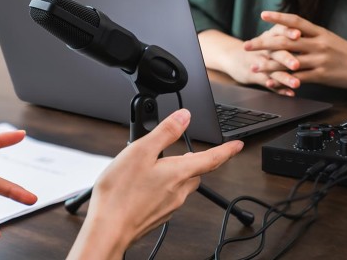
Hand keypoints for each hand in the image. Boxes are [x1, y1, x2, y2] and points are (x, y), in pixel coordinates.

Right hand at [69, 109, 243, 258]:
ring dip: (176, 175)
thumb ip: (165, 133)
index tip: (238, 145)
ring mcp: (169, 207)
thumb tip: (184, 117)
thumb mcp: (141, 151)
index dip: (227, 150)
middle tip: (188, 153)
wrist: (108, 230)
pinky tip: (145, 187)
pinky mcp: (157, 216)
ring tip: (158, 167)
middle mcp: (179, 192)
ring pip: (181, 186)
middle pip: (196, 173)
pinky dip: (162, 189)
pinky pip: (168, 198)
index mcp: (179, 173)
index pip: (212, 158)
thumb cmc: (120, 193)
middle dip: (195, 162)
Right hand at [198, 29, 298, 95]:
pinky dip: (279, 89)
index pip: (279, 30)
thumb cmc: (259, 45)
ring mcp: (259, 63)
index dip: (288, 32)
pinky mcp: (255, 76)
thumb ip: (285, 32)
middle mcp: (265, 49)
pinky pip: (268, 82)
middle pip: (276, 52)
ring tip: (296, 84)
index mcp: (270, 35)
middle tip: (296, 64)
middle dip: (287, 58)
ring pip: (272, 70)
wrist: (233, 56)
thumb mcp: (269, 35)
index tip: (298, 34)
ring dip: (285, 78)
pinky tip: (289, 93)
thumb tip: (305, 29)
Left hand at [245, 11, 346, 88]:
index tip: (262, 15)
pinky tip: (272, 83)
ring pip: (289, 61)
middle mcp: (318, 43)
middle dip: (264, 43)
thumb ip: (312, 36)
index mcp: (320, 32)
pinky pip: (298, 78)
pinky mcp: (321, 75)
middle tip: (247, 45)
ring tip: (254, 66)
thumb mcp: (331, 39)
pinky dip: (283, 81)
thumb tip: (295, 32)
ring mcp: (319, 59)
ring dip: (269, 64)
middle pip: (286, 40)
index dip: (278, 17)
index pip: (296, 21)